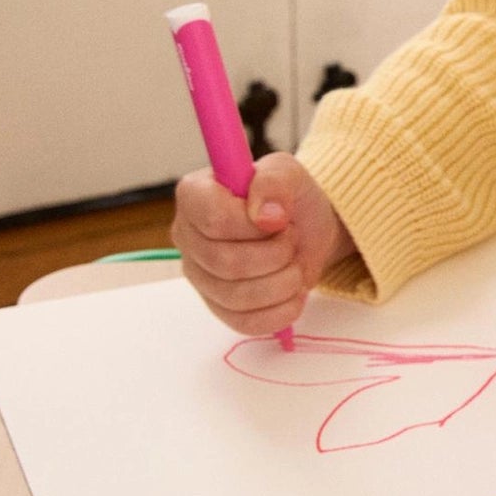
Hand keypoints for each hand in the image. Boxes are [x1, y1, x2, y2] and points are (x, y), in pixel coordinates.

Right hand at [171, 152, 354, 336]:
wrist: (308, 231)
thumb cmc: (289, 199)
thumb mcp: (289, 174)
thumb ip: (275, 182)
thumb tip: (266, 216)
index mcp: (195, 196)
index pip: (213, 220)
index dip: (252, 224)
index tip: (279, 219)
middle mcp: (187, 237)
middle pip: (226, 262)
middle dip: (275, 253)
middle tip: (291, 239)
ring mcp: (200, 277)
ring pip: (237, 296)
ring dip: (283, 281)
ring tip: (294, 263)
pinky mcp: (219, 308)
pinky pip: (246, 322)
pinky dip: (282, 309)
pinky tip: (293, 291)